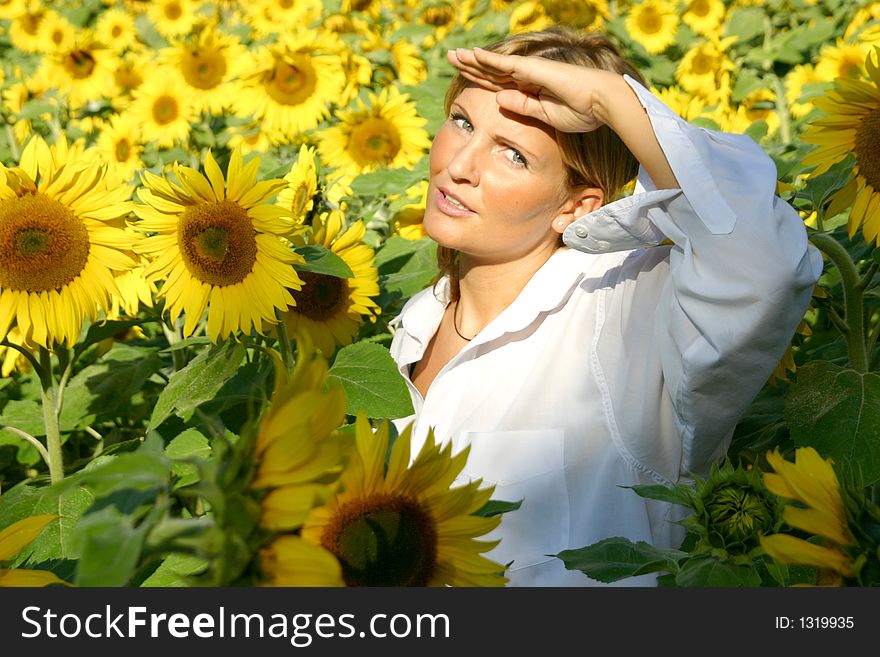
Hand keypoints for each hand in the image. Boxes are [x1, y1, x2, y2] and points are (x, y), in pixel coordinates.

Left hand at [447, 47, 620, 133]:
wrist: (602, 104)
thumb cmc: (582, 112)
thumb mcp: (544, 115)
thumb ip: (522, 107)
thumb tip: (498, 100)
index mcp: (531, 90)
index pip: (499, 84)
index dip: (480, 79)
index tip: (464, 77)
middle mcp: (528, 77)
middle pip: (492, 71)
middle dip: (470, 65)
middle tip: (451, 57)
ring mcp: (530, 71)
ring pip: (494, 65)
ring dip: (473, 59)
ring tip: (454, 54)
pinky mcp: (534, 70)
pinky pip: (506, 64)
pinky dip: (488, 59)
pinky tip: (472, 54)